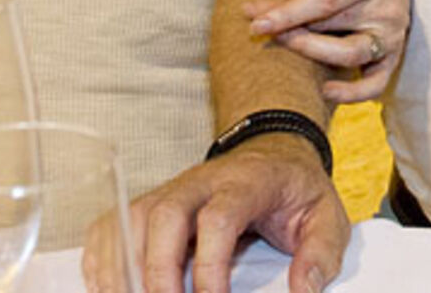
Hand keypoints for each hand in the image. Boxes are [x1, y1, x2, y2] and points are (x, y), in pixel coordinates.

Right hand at [101, 139, 348, 292]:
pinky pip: (112, 225)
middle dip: (158, 269)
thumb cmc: (296, 190)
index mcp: (247, 182)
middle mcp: (201, 181)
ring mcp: (171, 189)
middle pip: (165, 214)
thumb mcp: (327, 217)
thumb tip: (305, 291)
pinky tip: (110, 289)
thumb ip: (321, 254)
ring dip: (124, 269)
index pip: (219, 218)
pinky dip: (103, 260)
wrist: (274, 152)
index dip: (210, 267)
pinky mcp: (150, 203)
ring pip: (132, 220)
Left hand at [244, 0, 411, 101]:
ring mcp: (391, 38)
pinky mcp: (392, 61)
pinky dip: (351, 94)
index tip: (257, 21)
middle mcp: (385, 9)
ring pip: (350, 54)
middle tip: (257, 29)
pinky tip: (324, 91)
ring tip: (284, 45)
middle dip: (290, 29)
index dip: (290, 12)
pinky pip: (374, 85)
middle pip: (332, 25)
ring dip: (311, 53)